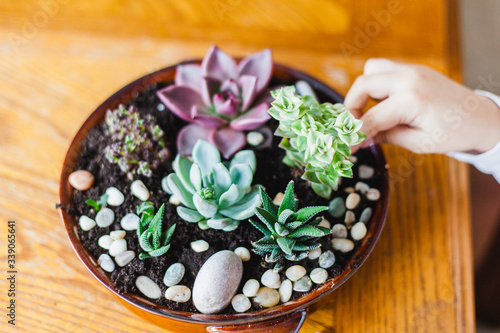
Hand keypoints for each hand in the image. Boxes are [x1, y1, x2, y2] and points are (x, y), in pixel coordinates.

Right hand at [344, 58, 499, 153]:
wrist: (481, 118)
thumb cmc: (454, 134)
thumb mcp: (418, 143)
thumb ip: (385, 136)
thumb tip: (360, 138)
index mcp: (411, 100)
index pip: (370, 118)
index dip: (354, 135)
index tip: (346, 147)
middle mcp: (409, 79)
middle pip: (363, 85)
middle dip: (352, 107)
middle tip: (354, 126)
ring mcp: (412, 70)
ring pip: (371, 69)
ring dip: (363, 90)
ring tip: (368, 111)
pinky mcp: (414, 69)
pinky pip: (385, 69)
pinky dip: (377, 84)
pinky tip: (383, 103)